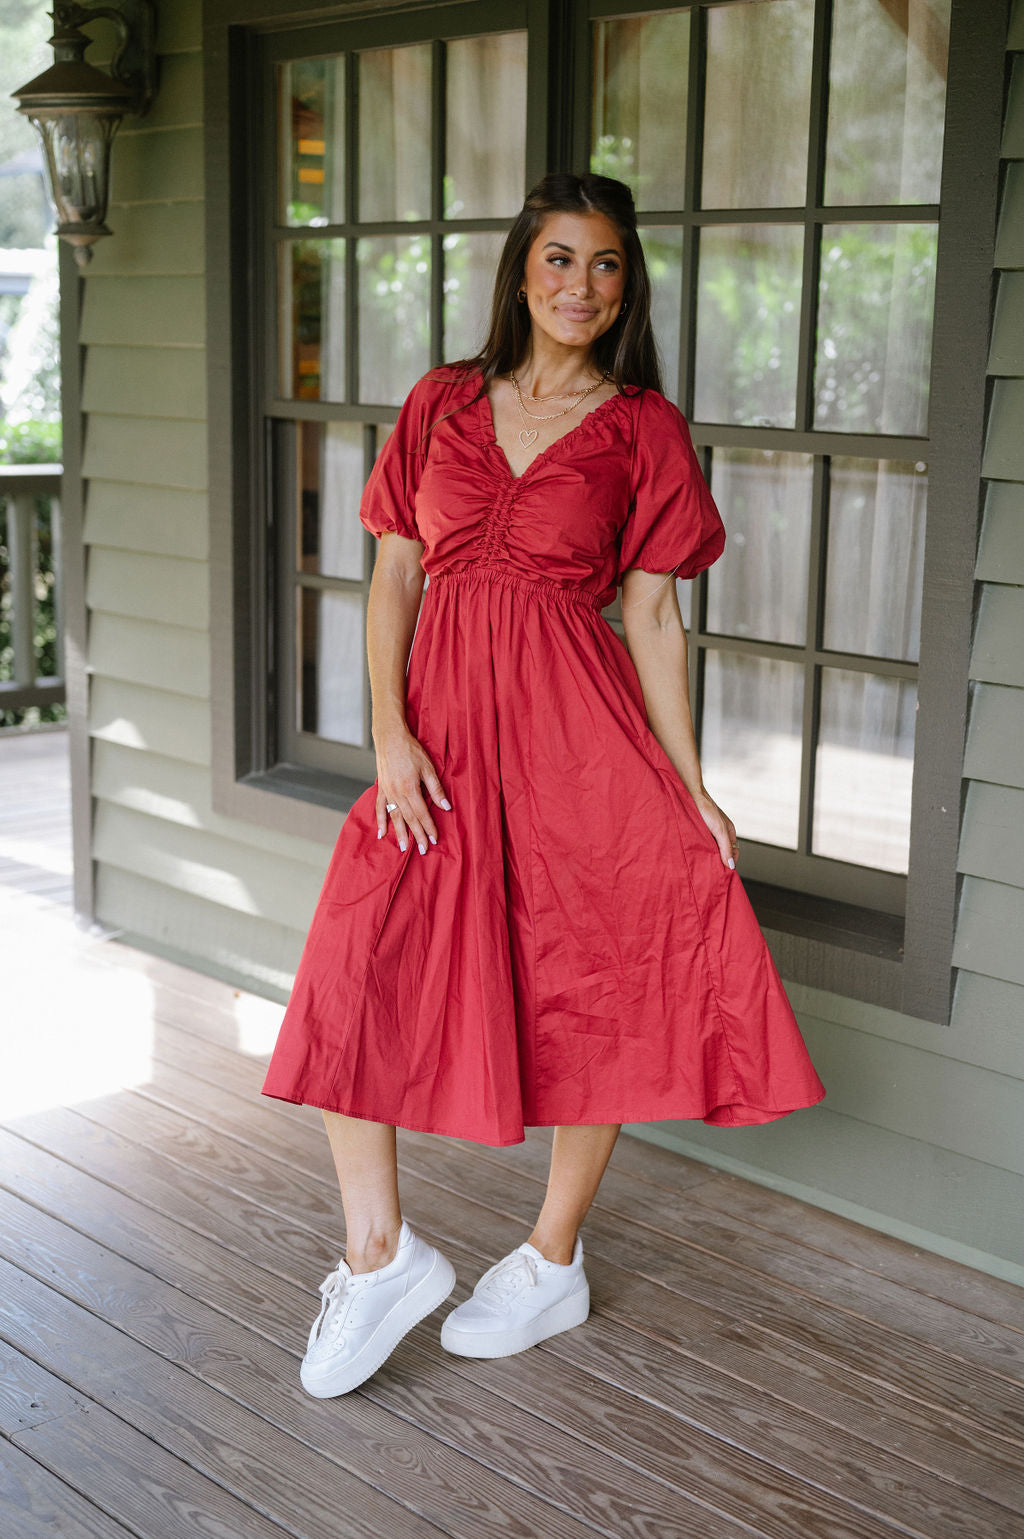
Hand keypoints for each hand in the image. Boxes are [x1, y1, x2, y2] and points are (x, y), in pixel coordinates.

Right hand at [374, 723, 451, 854]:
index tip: (434, 839)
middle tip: (422, 850)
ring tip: (403, 847)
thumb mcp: (428, 767)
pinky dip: (380, 821)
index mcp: (410, 788)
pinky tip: (382, 833)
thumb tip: (446, 806)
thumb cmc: (411, 750)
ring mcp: (387, 792)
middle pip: (409, 819)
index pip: (422, 813)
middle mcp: (397, 793)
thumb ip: (436, 789)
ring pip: (394, 817)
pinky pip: (380, 808)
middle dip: (417, 835)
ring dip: (399, 833)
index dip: (429, 827)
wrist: (390, 738)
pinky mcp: (381, 789)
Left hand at [693, 789, 737, 869]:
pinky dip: (699, 850)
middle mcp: (720, 833)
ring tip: (701, 863)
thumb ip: (726, 847)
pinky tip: (694, 854)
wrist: (688, 794)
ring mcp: (709, 833)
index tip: (721, 872)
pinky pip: (701, 845)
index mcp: (729, 832)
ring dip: (707, 856)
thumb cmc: (705, 808)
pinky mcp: (698, 832)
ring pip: (711, 849)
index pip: (733, 854)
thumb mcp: (719, 829)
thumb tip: (731, 865)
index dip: (729, 863)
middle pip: (722, 853)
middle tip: (709, 869)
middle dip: (717, 861)